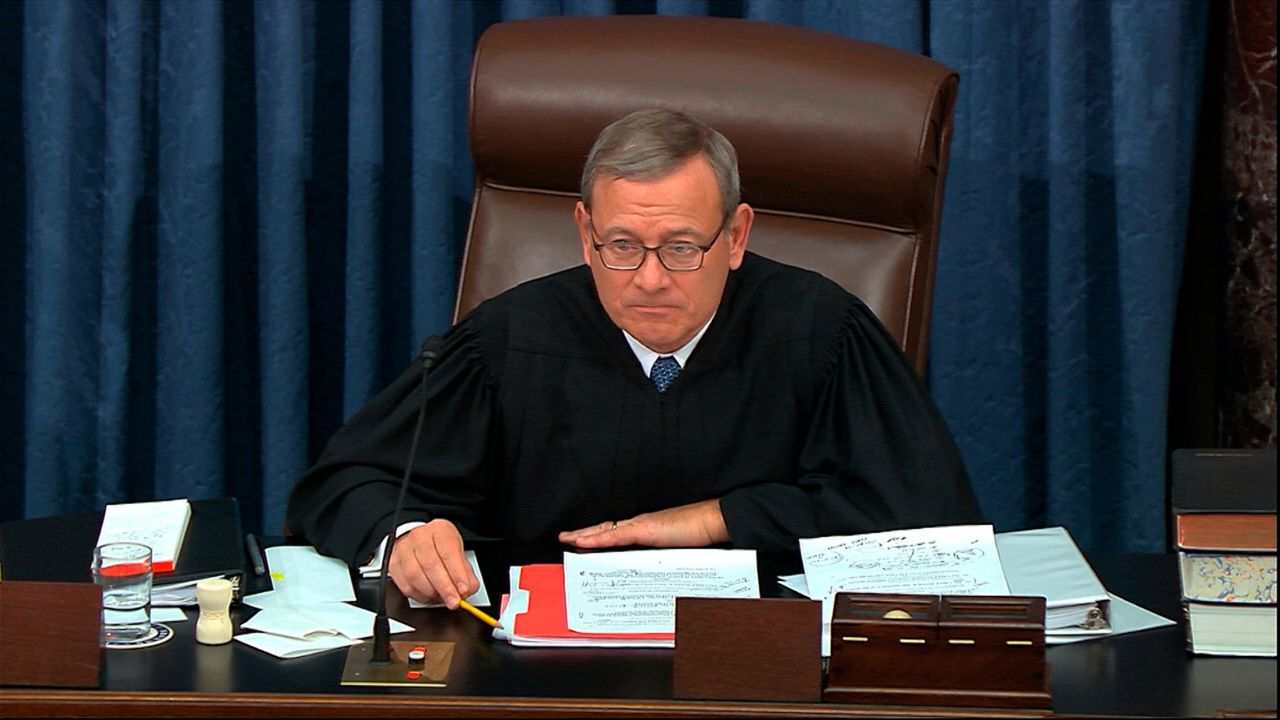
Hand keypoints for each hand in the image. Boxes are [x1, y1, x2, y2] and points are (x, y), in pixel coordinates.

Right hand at [388, 519, 478, 607]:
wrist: (419, 540)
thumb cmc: (440, 546)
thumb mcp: (457, 552)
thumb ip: (465, 572)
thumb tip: (468, 589)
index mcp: (439, 530)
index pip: (448, 553)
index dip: (457, 574)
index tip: (463, 590)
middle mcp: (419, 537)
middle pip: (431, 565)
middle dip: (445, 588)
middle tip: (454, 601)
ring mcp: (403, 549)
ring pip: (415, 576)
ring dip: (431, 593)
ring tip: (442, 598)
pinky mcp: (393, 563)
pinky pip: (405, 585)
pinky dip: (419, 596)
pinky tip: (429, 596)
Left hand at [558, 498, 728, 549]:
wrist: (715, 520)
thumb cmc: (702, 534)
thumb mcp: (679, 551)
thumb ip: (665, 559)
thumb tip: (659, 575)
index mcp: (648, 527)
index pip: (618, 531)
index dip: (600, 535)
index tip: (587, 540)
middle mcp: (641, 523)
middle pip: (606, 528)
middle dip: (585, 534)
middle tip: (567, 539)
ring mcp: (641, 525)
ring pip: (605, 530)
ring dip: (585, 535)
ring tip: (567, 540)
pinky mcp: (645, 529)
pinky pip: (614, 535)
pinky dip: (597, 539)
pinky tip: (583, 542)